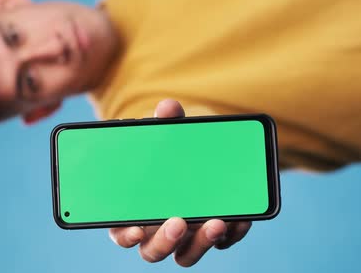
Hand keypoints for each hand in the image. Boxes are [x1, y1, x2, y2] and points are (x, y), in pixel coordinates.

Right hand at [109, 99, 251, 266]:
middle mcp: (157, 229)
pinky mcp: (212, 233)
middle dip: (165, 241)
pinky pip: (220, 242)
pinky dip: (231, 233)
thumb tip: (168, 107)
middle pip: (153, 250)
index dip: (125, 235)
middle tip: (179, 222)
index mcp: (134, 209)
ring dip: (201, 243)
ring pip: (185, 254)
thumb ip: (167, 122)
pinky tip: (239, 217)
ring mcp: (185, 235)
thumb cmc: (174, 148)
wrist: (204, 153)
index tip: (136, 229)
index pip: (121, 232)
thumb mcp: (170, 133)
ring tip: (217, 222)